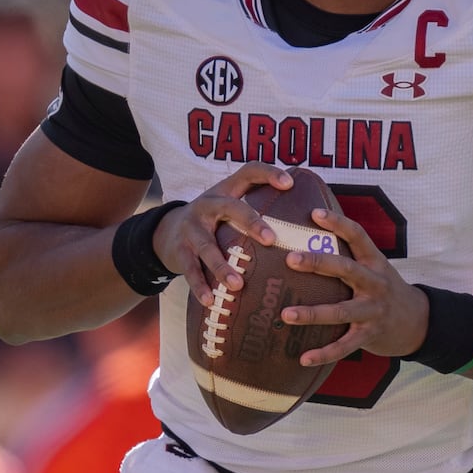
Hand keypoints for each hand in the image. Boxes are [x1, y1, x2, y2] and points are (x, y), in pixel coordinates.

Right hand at [153, 163, 291, 301]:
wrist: (166, 231)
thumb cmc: (213, 221)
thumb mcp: (229, 207)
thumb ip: (257, 208)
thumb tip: (306, 219)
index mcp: (226, 191)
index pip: (249, 172)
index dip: (268, 173)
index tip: (290, 184)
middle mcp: (208, 204)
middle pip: (230, 208)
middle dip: (251, 222)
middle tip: (271, 239)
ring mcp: (191, 227)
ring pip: (207, 246)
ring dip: (222, 266)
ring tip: (239, 285)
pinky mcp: (179, 250)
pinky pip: (190, 269)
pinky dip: (200, 285)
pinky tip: (209, 300)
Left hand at [279, 209, 428, 365]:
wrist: (417, 322)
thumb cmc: (383, 290)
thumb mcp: (375, 268)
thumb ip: (349, 256)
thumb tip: (308, 237)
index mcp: (375, 262)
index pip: (358, 237)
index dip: (338, 224)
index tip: (315, 214)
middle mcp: (376, 284)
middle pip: (346, 270)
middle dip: (318, 263)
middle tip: (290, 259)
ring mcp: (373, 311)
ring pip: (341, 311)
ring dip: (313, 313)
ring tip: (286, 314)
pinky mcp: (370, 335)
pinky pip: (344, 346)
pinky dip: (324, 353)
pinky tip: (303, 358)